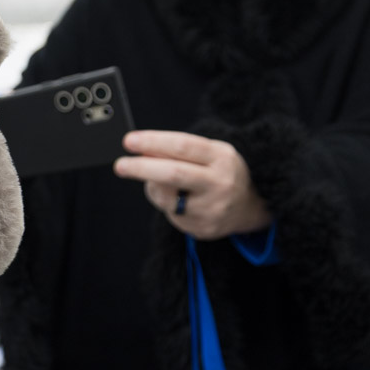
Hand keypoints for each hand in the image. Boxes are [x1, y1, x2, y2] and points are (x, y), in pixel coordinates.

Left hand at [113, 131, 270, 239]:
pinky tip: (178, 200)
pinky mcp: (203, 229)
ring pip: (166, 198)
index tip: (129, 141)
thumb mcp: (209, 153)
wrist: (250, 206)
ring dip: (152, 187)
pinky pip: (171, 215)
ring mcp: (212, 209)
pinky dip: (165, 204)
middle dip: (141, 168)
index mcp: (221, 157)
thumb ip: (179, 150)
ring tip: (155, 181)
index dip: (153, 142)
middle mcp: (219, 183)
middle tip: (120, 165)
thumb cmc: (220, 172)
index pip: (182, 146)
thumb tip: (143, 149)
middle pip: (173, 174)